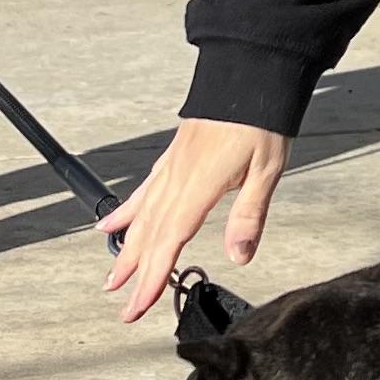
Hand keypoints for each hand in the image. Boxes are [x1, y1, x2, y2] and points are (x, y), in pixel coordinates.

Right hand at [103, 118, 290, 324]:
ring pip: (142, 215)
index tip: (137, 306)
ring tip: (112, 275)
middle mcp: (177, 179)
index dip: (152, 278)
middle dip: (133, 273)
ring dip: (126, 248)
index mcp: (198, 187)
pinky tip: (113, 224)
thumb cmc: (261, 119)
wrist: (248, 74)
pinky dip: (127, 210)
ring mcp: (172, 167)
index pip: (169, 242)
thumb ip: (248, 215)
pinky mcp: (174, 156)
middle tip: (120, 304)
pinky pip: (145, 190)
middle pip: (149, 235)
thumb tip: (239, 256)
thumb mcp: (267, 171)